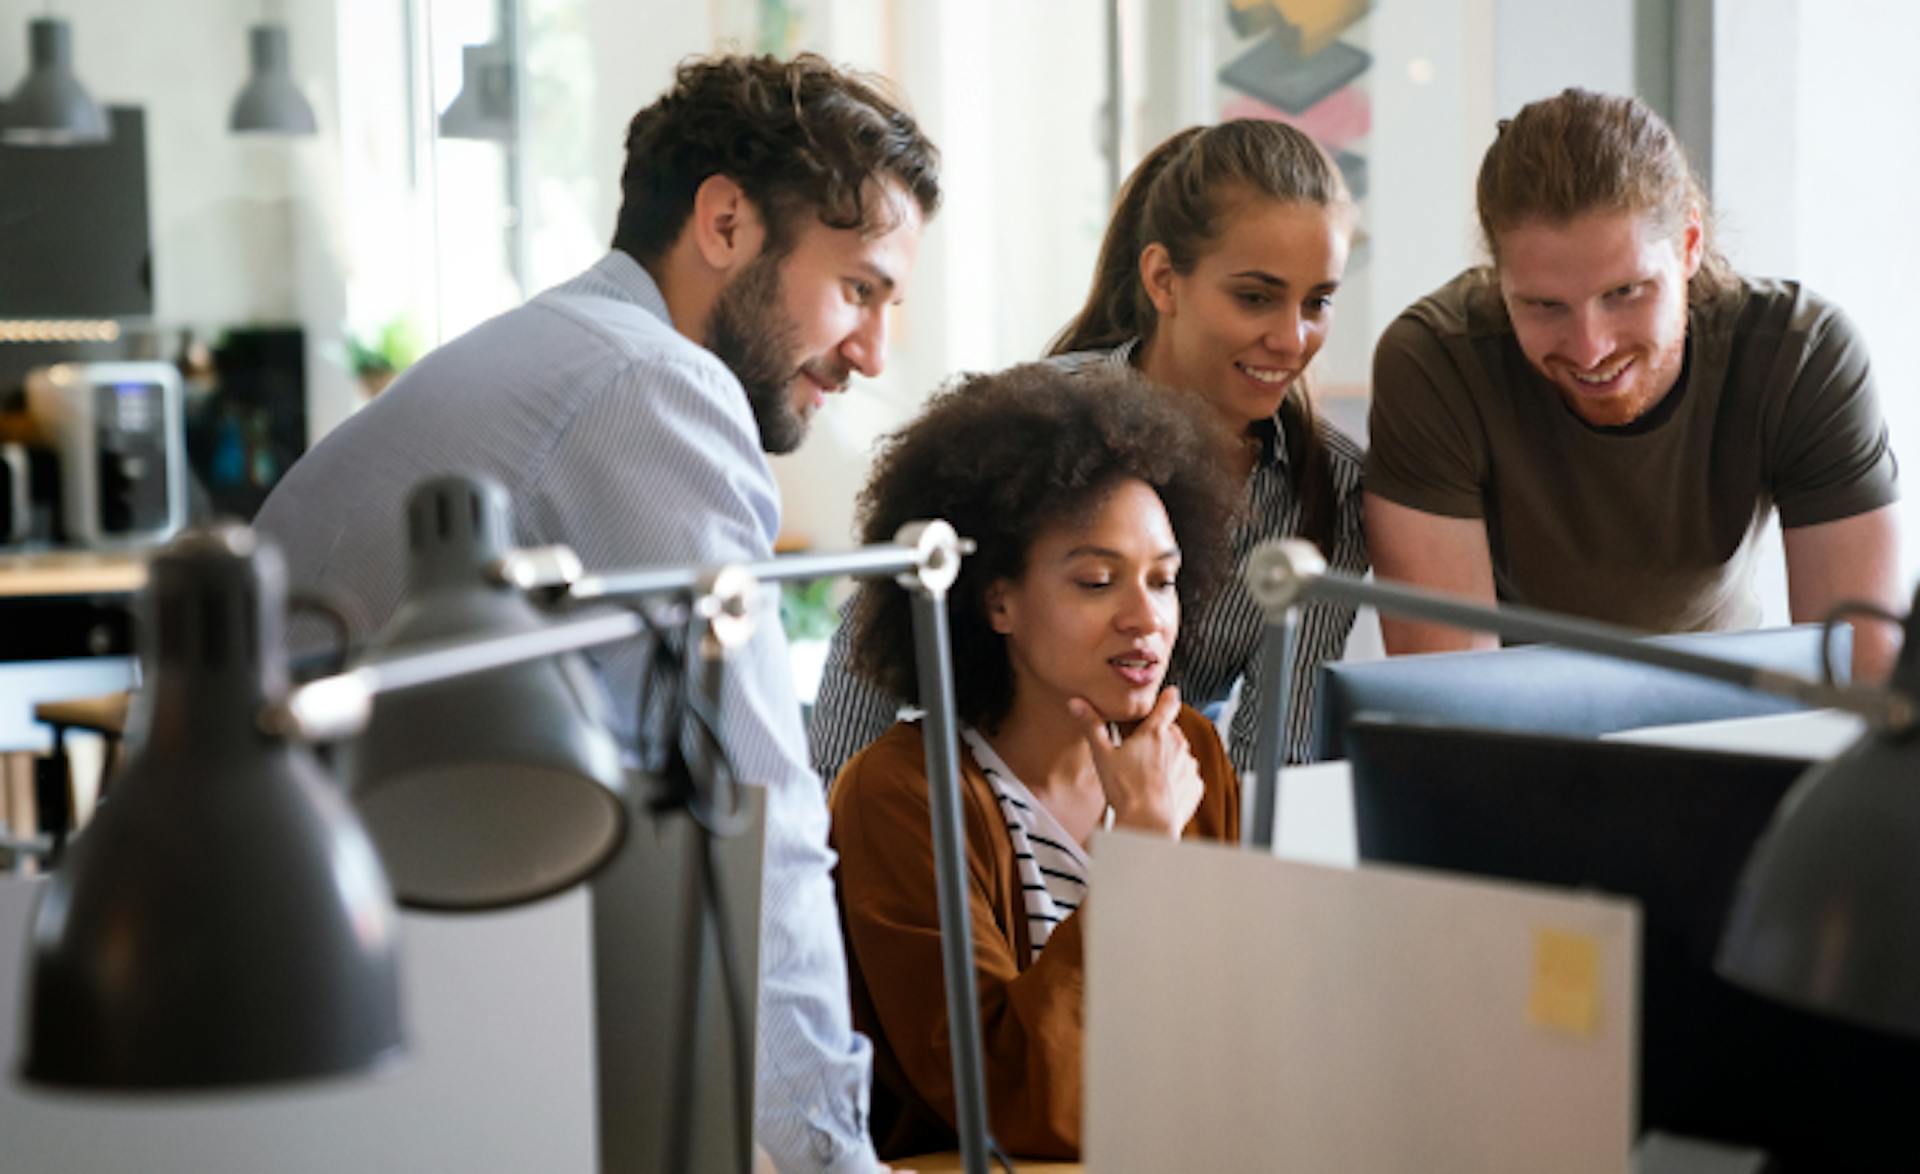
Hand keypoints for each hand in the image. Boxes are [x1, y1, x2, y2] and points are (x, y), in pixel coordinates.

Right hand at [1068, 686, 1203, 838]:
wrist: (1148, 824)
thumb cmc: (1125, 790)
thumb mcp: (1102, 754)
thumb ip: (1091, 725)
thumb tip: (1076, 703)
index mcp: (1155, 732)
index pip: (1168, 703)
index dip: (1168, 697)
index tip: (1169, 693)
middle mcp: (1178, 744)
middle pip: (1171, 731)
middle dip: (1158, 738)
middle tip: (1138, 753)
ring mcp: (1189, 765)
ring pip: (1180, 754)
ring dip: (1168, 759)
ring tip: (1146, 776)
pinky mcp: (1196, 785)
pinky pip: (1187, 776)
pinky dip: (1176, 780)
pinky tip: (1160, 790)